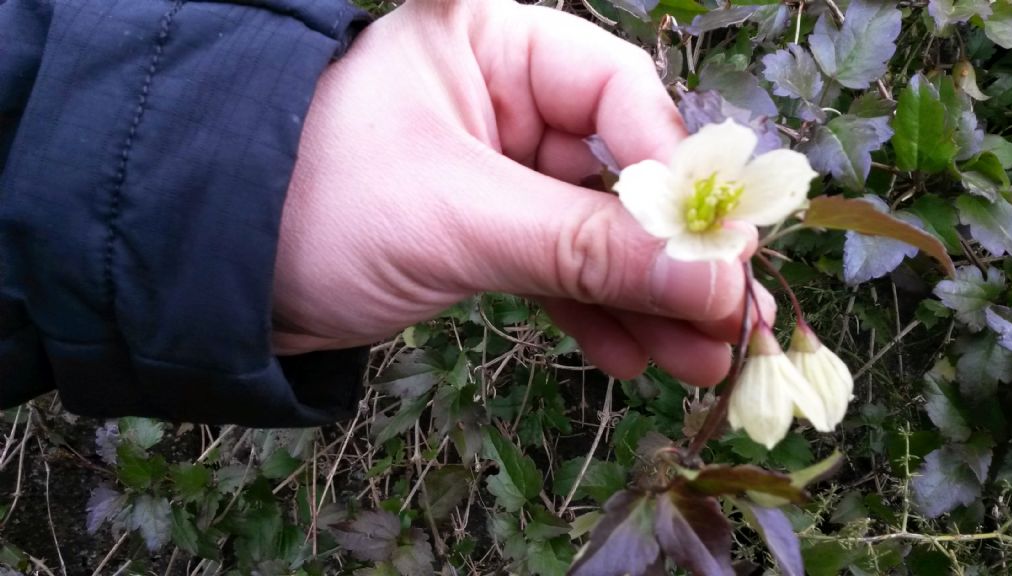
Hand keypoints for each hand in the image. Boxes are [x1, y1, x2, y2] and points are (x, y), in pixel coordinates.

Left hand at [272, 0, 774, 384]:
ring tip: (699, 361)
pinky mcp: (474, 232)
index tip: (722, 248)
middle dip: (669, 253)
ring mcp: (491, 171)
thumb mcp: (461, 218)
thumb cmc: (314, 205)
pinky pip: (550, 268)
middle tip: (732, 320)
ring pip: (589, 230)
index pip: (618, 94)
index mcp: (491, 44)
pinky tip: (631, 359)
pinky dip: (588, 313)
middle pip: (617, 170)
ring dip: (642, 297)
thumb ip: (587, 248)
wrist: (205, 278)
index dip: (675, 174)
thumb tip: (713, 281)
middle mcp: (499, 98)